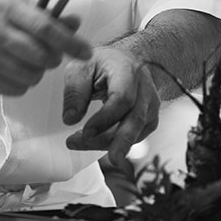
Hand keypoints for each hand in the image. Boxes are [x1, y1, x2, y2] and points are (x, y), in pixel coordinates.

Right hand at [0, 0, 91, 94]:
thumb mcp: (20, 7)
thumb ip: (49, 17)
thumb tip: (75, 22)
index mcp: (6, 8)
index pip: (44, 27)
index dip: (69, 42)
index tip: (86, 51)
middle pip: (39, 55)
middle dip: (54, 59)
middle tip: (51, 55)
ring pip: (30, 76)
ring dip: (38, 72)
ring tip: (29, 62)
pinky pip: (16, 89)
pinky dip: (23, 83)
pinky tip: (14, 70)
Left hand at [62, 46, 160, 165]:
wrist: (123, 60)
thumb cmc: (101, 64)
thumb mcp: (81, 68)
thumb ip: (74, 92)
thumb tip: (70, 119)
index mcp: (127, 69)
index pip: (122, 98)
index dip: (105, 118)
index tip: (85, 132)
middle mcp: (145, 88)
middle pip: (136, 119)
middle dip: (121, 141)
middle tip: (111, 159)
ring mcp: (150, 105)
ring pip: (134, 131)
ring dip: (108, 143)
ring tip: (78, 143)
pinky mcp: (149, 119)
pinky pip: (134, 136)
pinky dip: (113, 142)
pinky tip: (92, 141)